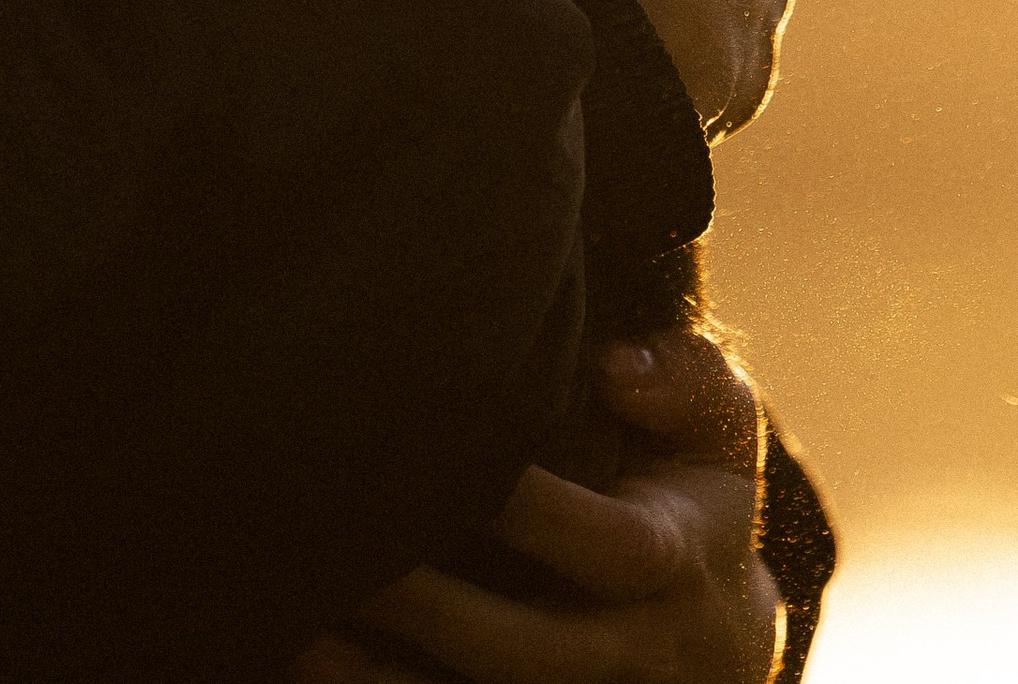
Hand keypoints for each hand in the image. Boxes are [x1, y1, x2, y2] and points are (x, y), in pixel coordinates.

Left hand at [289, 331, 782, 681]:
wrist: (716, 644)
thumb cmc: (693, 497)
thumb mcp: (717, 429)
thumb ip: (684, 379)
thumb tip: (615, 365)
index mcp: (672, 563)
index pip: (614, 547)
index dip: (539, 509)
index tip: (457, 447)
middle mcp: (626, 651)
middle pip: (529, 652)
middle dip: (435, 610)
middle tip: (347, 549)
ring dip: (386, 681)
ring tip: (300, 627)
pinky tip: (309, 664)